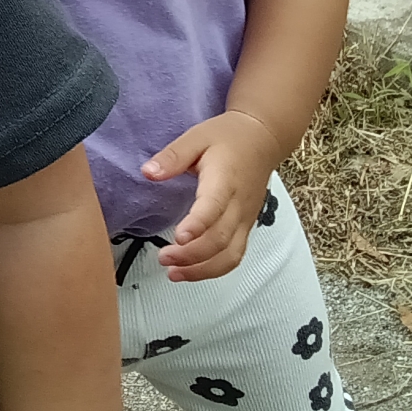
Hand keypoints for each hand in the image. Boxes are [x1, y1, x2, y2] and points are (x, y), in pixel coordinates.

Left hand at [141, 111, 284, 280]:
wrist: (263, 140)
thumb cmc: (227, 138)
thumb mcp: (196, 137)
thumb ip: (172, 156)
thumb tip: (148, 172)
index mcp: (225, 179)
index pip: (214, 206)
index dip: (198, 224)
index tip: (178, 236)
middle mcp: (239, 204)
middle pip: (221, 239)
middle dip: (192, 255)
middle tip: (164, 258)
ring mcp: (246, 219)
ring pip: (231, 254)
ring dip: (203, 269)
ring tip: (174, 273)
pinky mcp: (246, 227)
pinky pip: (235, 255)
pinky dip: (214, 269)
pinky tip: (191, 271)